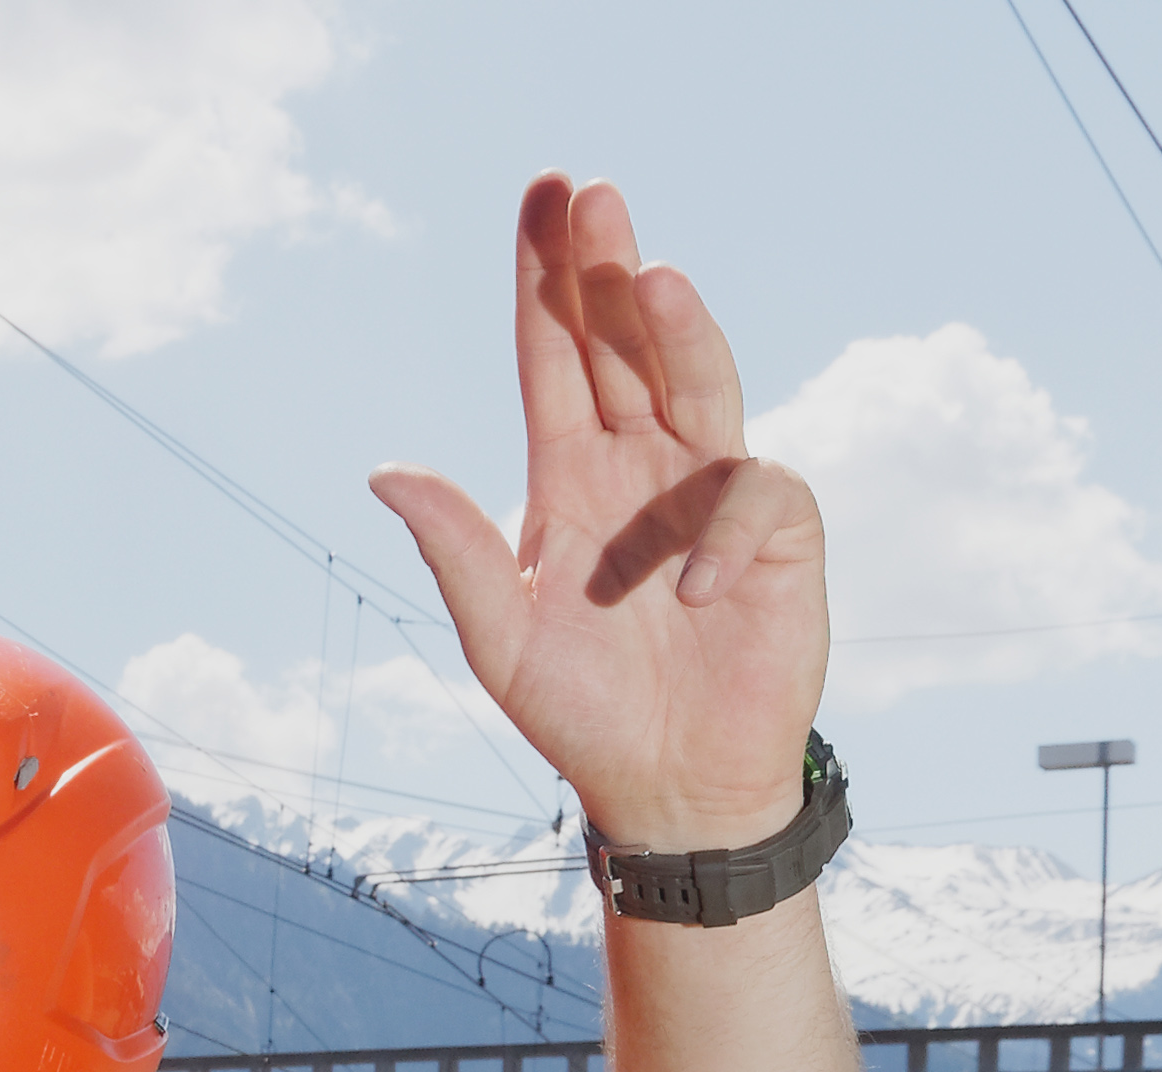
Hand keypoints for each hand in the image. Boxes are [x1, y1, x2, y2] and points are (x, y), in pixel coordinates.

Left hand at [370, 175, 828, 850]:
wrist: (666, 787)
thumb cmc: (581, 710)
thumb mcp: (498, 636)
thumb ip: (454, 550)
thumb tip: (387, 469)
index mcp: (569, 473)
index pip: (552, 355)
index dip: (544, 278)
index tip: (541, 194)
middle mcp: (642, 461)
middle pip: (623, 343)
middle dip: (606, 269)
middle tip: (590, 195)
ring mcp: (711, 489)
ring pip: (697, 381)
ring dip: (676, 332)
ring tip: (653, 279)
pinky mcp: (775, 535)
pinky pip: (753, 499)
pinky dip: (722, 530)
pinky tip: (693, 586)